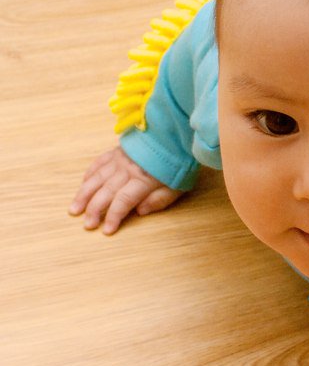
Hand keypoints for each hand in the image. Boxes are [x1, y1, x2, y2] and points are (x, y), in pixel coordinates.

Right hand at [68, 145, 182, 233]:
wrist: (174, 134)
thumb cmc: (177, 163)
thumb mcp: (177, 186)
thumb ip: (159, 200)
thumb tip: (140, 212)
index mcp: (143, 180)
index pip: (123, 201)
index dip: (113, 216)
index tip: (106, 230)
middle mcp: (127, 170)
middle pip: (106, 192)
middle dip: (94, 210)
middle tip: (87, 224)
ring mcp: (119, 159)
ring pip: (97, 178)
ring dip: (84, 195)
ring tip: (74, 209)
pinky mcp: (116, 151)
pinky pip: (98, 163)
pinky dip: (89, 175)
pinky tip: (83, 185)